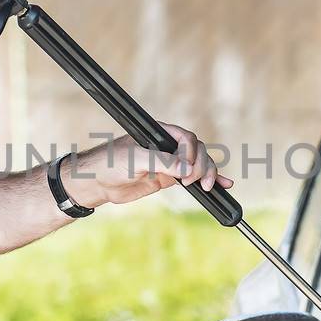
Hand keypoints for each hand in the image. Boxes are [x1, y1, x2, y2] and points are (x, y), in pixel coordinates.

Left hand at [63, 123, 233, 209]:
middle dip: (201, 166)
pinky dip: (207, 182)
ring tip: (210, 187)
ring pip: (198, 165)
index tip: (184, 171)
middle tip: (192, 182)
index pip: (187, 139)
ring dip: (209, 174)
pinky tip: (222, 186)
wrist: (98, 183)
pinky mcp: (169, 179)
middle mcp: (167, 146)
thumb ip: (162, 162)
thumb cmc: (111, 163)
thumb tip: (187, 169)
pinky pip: (192, 178)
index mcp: (160, 133)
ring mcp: (170, 163)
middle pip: (198, 151)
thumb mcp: (135, 159)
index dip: (190, 154)